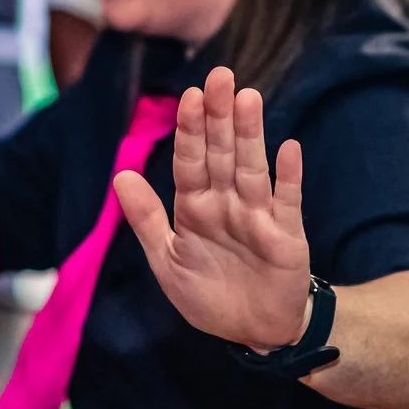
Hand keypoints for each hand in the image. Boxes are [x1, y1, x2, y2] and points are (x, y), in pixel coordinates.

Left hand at [114, 67, 312, 350]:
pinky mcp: (287, 234)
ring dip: (250, 135)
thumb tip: (120, 176)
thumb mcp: (168, 262)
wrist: (255, 332)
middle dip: (219, 117)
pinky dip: (288, 176)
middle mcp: (227, 203)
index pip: (190, 161)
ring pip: (251, 168)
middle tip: (220, 76)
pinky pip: (287, 201)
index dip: (190, 130)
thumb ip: (147, 219)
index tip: (189, 95)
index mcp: (195, 207)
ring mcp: (258, 216)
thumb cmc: (210, 295)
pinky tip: (289, 149)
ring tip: (248, 98)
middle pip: (221, 154)